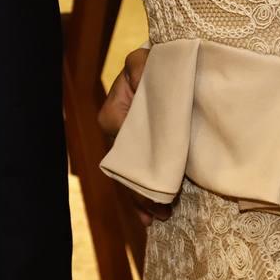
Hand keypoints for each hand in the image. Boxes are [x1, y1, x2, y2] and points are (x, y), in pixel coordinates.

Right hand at [96, 50, 171, 221]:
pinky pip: (135, 177)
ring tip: (158, 218)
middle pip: (125, 166)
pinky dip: (141, 198)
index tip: (158, 181)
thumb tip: (141, 77)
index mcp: (114, 111)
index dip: (139, 163)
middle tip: (161, 211)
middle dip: (140, 191)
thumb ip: (141, 68)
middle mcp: (116, 131)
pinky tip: (148, 218)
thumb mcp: (145, 61)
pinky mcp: (139, 151)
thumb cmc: (155, 63)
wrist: (166, 68)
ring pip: (129, 176)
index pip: (123, 143)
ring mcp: (128, 143)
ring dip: (142, 199)